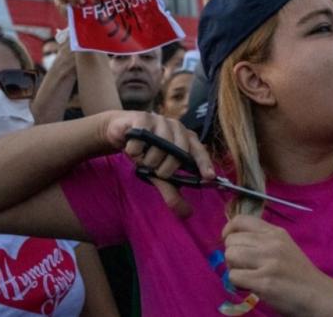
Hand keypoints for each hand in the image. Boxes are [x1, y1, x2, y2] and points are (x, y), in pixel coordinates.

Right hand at [99, 111, 214, 216]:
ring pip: (157, 150)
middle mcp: (177, 127)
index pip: (199, 152)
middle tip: (155, 168)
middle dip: (164, 169)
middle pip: (177, 155)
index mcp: (186, 138)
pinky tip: (133, 146)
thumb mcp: (159, 174)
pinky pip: (140, 142)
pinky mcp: (143, 117)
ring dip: (146, 160)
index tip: (209, 178)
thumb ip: (172, 192)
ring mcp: (161, 120)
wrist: (123, 131)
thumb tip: (187, 214)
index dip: (205, 164)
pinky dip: (134, 150)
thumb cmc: (147, 150)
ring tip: (143, 155)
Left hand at [223, 215, 332, 315]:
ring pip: (230, 255)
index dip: (228, 231)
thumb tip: (232, 240)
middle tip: (244, 267)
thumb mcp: (284, 247)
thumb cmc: (299, 274)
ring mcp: (269, 262)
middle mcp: (272, 243)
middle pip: (231, 240)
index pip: (240, 220)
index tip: (230, 243)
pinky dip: (238, 284)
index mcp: (276, 233)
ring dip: (233, 269)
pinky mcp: (265, 282)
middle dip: (232, 255)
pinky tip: (251, 287)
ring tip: (247, 277)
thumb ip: (262, 240)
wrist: (319, 296)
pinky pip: (234, 276)